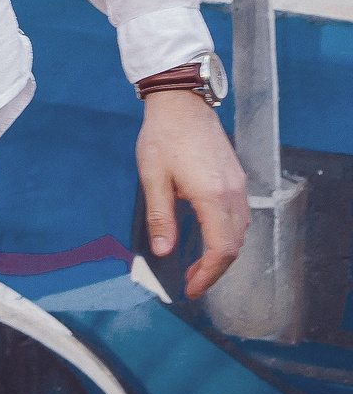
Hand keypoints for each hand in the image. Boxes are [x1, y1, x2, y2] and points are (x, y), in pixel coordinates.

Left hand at [136, 89, 249, 298]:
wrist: (182, 104)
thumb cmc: (163, 137)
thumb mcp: (153, 178)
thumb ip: (160, 217)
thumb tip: (164, 251)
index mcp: (212, 196)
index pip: (221, 249)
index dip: (208, 274)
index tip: (191, 289)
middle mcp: (233, 194)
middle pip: (234, 246)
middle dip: (214, 270)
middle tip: (191, 283)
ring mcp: (239, 186)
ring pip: (240, 232)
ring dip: (222, 254)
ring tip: (196, 266)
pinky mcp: (238, 179)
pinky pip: (240, 217)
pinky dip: (228, 236)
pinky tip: (209, 238)